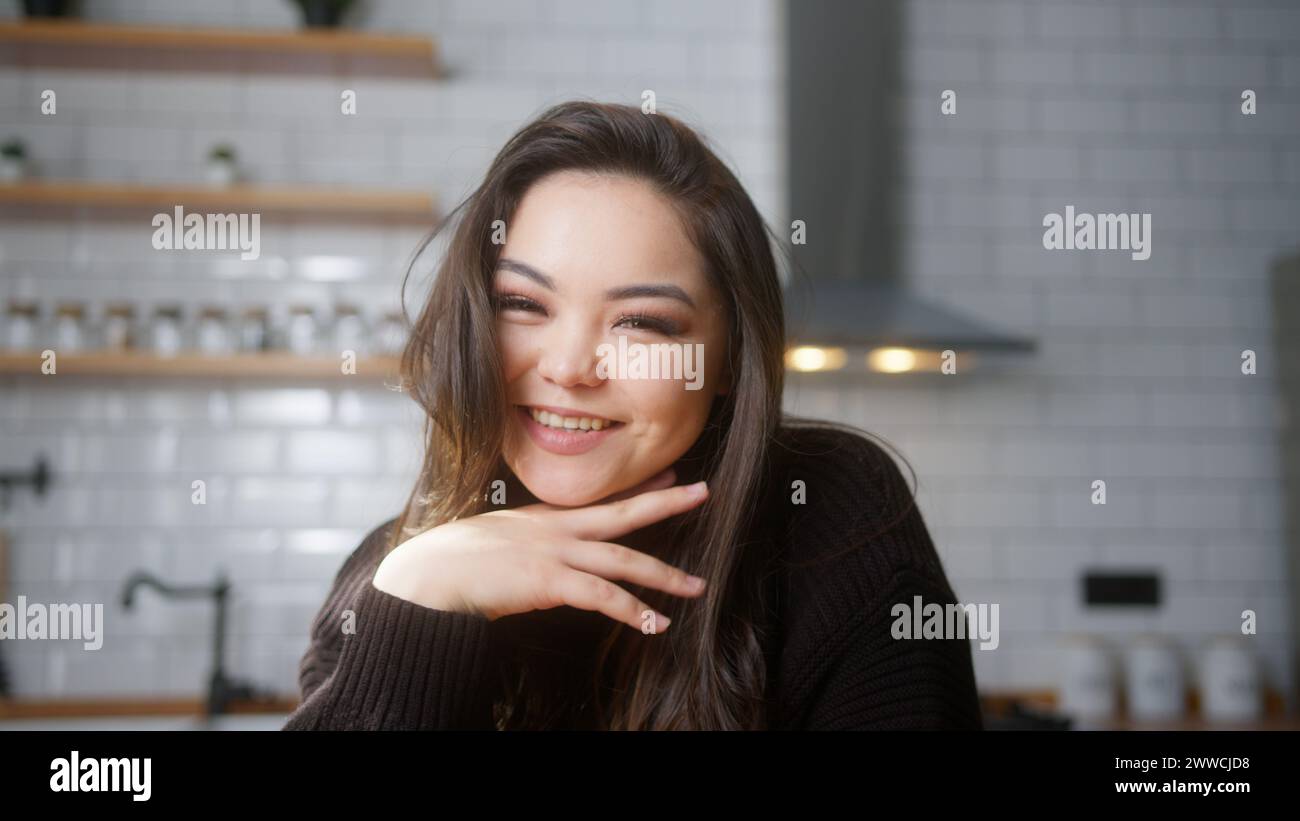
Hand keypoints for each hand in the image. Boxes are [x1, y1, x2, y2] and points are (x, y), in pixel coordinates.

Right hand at [371, 468, 707, 632]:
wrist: (424, 576)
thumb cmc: (446, 565)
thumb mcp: (491, 544)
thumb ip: (519, 548)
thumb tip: (533, 564)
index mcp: (540, 518)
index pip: (599, 500)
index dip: (637, 489)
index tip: (669, 479)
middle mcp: (554, 529)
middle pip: (623, 513)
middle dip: (667, 502)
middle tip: (704, 491)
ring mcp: (553, 553)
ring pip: (624, 560)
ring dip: (665, 576)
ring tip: (697, 586)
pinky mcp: (549, 582)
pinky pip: (603, 597)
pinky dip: (633, 611)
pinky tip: (657, 624)